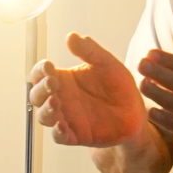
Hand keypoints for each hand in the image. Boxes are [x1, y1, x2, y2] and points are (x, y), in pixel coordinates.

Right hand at [28, 32, 149, 146]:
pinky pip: (60, 137)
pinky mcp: (76, 136)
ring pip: (44, 117)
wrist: (135, 113)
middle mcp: (61, 99)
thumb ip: (90, 51)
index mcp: (64, 80)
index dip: (39, 70)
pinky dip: (57, 132)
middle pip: (36, 96)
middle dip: (40, 89)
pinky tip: (62, 125)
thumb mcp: (106, 64)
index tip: (49, 66)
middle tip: (52, 82)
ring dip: (46, 109)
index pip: (40, 74)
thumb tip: (71, 36)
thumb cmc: (118, 87)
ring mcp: (66, 118)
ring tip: (55, 101)